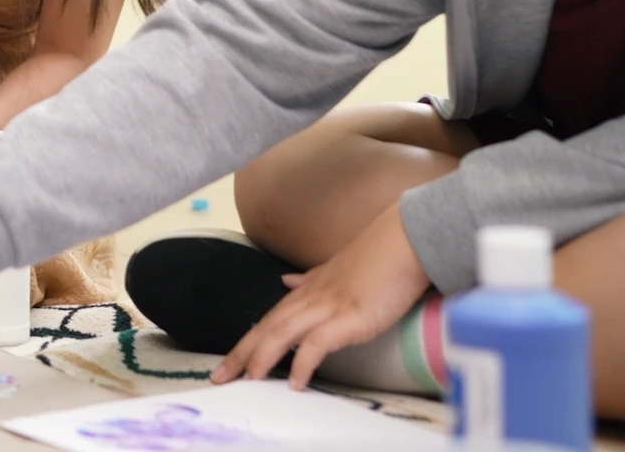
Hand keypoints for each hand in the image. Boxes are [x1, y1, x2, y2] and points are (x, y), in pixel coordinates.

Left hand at [214, 204, 431, 389]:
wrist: (405, 241)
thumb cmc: (377, 259)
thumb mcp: (335, 271)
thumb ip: (310, 280)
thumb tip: (287, 283)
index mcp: (307, 290)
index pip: (268, 319)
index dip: (246, 342)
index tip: (227, 363)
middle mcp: (310, 298)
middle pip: (267, 327)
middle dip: (241, 354)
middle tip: (218, 378)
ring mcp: (328, 306)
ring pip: (283, 332)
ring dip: (262, 357)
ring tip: (247, 381)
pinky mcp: (349, 317)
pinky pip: (318, 343)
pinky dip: (303, 362)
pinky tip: (295, 382)